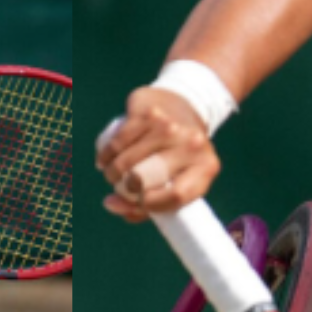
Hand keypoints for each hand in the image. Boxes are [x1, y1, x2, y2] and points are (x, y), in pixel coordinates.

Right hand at [96, 86, 219, 221]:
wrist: (182, 105)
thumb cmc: (176, 155)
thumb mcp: (175, 181)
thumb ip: (146, 205)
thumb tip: (110, 203)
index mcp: (206, 166)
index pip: (176, 196)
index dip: (149, 206)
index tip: (137, 204)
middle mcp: (192, 144)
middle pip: (144, 180)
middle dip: (124, 189)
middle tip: (121, 187)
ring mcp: (169, 126)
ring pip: (126, 162)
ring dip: (112, 174)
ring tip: (112, 175)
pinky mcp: (148, 113)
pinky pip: (117, 142)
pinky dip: (106, 155)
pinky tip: (105, 161)